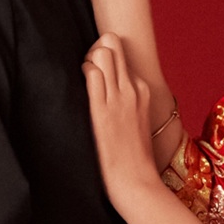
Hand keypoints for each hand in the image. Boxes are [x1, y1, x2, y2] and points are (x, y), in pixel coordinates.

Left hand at [82, 33, 160, 214]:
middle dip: (95, 47)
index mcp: (143, 90)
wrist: (136, 180)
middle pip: (113, 43)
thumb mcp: (138, 121)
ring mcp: (119, 97)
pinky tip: (80, 86)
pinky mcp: (102, 109)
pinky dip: (83, 71)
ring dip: (88, 58)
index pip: (122, 54)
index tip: (95, 69)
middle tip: (86, 67)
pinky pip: (92, 74)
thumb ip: (129, 103)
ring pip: (103, 52)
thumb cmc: (133, 157)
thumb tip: (114, 94)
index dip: (104, 56)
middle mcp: (133, 88)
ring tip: (82, 77)